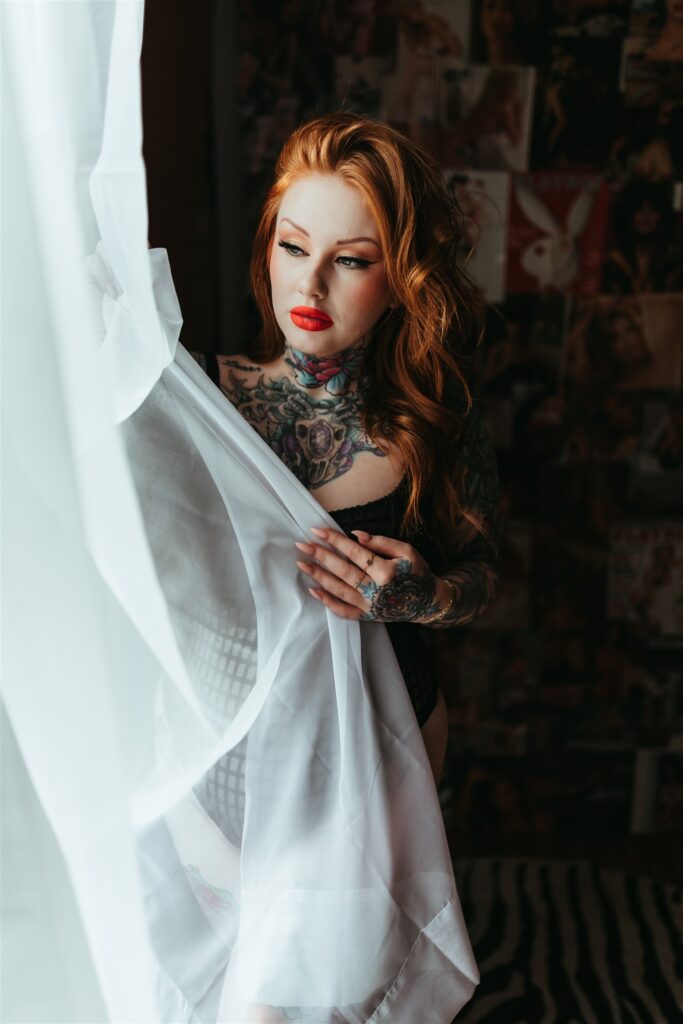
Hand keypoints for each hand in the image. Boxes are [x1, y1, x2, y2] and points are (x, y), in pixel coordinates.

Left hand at [295, 527, 450, 622]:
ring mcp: (370, 606)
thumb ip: (381, 542)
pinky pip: (344, 611)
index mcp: (387, 573)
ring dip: (319, 576)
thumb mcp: (407, 551)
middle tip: (302, 545)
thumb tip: (355, 535)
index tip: (318, 531)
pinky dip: (328, 602)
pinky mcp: (367, 616)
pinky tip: (314, 590)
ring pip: (339, 590)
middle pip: (343, 571)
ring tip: (302, 564)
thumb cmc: (417, 572)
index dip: (335, 541)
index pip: (355, 553)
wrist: (427, 602)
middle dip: (321, 557)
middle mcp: (376, 591)